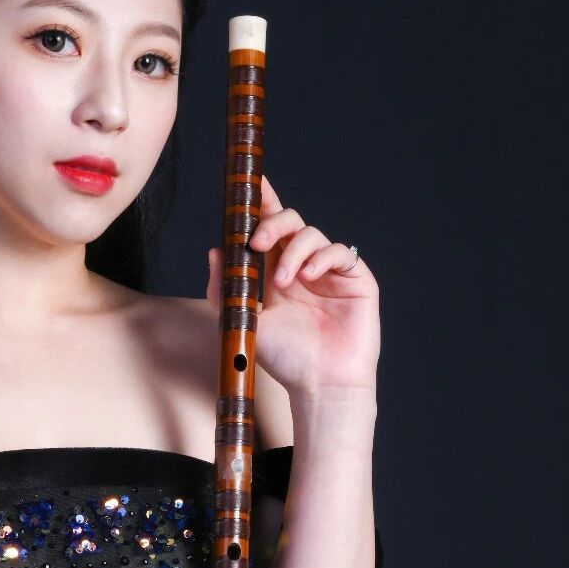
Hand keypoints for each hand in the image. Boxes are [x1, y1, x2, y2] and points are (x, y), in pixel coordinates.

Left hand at [206, 175, 379, 398]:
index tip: (250, 182)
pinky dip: (321, 257)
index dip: (261, 202)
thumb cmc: (284, 358)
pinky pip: (340, 251)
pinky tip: (309, 277)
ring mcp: (329, 272)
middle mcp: (301, 266)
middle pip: (289, 222)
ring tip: (285, 283)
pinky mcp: (354, 279)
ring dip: (294, 251)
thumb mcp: (244, 321)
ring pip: (311, 234)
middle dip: (271, 224)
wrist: (318, 384)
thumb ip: (225, 287)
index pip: (267, 229)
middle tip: (255, 243)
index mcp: (274, 272)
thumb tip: (214, 250)